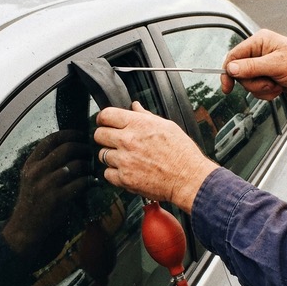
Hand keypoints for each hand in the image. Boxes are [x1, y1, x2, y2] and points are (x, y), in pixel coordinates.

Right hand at [2, 129, 90, 258]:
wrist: (26, 227)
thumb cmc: (33, 200)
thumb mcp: (32, 177)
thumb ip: (45, 162)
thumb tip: (69, 145)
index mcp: (31, 164)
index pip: (51, 140)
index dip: (69, 134)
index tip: (81, 135)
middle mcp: (37, 172)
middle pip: (66, 149)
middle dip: (82, 147)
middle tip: (90, 150)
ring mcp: (47, 185)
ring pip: (75, 165)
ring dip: (87, 165)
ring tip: (91, 167)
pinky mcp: (58, 199)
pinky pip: (81, 183)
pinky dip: (90, 181)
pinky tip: (93, 182)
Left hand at [94, 103, 217, 213]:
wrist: (188, 178)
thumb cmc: (182, 153)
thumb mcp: (166, 126)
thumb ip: (145, 116)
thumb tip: (134, 107)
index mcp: (138, 124)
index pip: (106, 115)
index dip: (103, 119)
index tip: (104, 123)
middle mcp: (128, 141)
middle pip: (98, 135)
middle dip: (105, 137)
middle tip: (113, 141)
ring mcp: (124, 160)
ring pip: (102, 155)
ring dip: (110, 156)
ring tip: (125, 158)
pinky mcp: (124, 178)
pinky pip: (107, 174)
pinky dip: (114, 173)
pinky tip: (126, 170)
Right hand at [221, 29, 286, 106]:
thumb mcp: (276, 65)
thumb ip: (251, 67)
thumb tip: (231, 68)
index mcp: (260, 41)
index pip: (234, 56)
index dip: (228, 72)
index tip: (227, 86)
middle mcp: (260, 52)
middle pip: (240, 73)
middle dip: (253, 83)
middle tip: (268, 82)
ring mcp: (263, 65)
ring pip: (248, 83)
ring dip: (261, 89)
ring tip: (276, 85)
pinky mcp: (267, 76)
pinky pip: (257, 88)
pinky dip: (266, 92)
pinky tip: (278, 88)